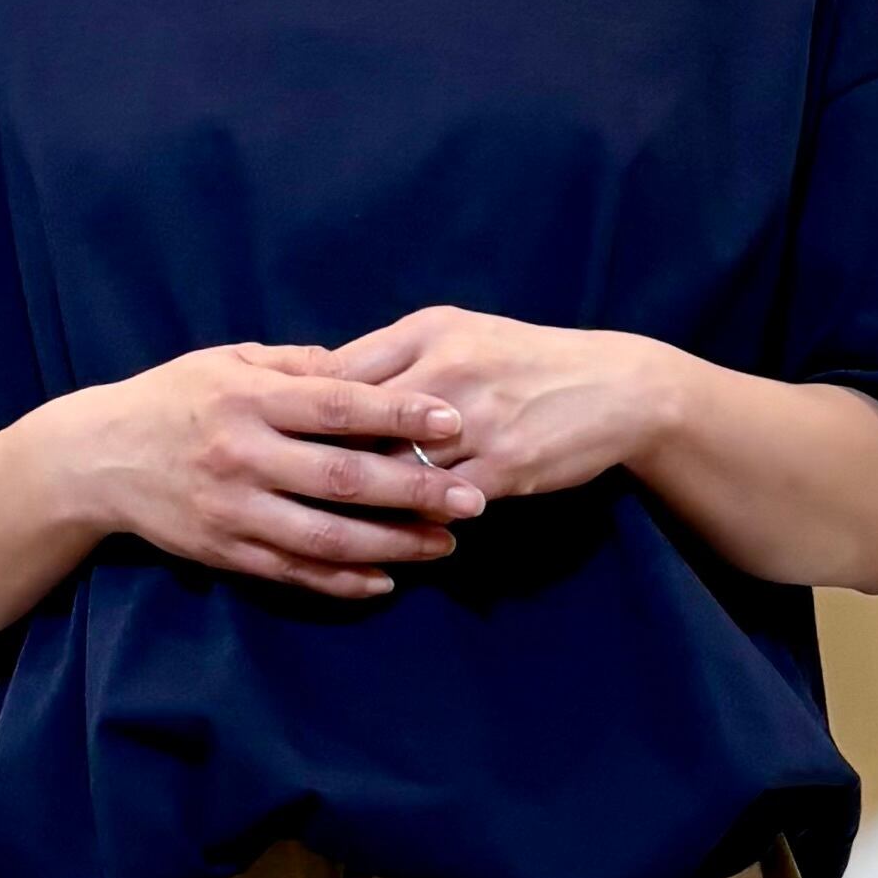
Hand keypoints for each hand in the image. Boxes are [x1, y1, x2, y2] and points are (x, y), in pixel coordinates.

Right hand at [49, 342, 486, 599]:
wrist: (97, 457)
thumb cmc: (172, 399)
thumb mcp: (225, 362)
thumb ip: (293, 366)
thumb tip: (357, 365)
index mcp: (250, 400)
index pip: (339, 407)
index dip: (399, 416)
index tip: (452, 422)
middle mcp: (244, 456)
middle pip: (343, 479)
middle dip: (414, 491)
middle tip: (471, 499)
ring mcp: (235, 510)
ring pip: (326, 535)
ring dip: (391, 545)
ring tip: (444, 546)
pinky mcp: (226, 551)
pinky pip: (294, 571)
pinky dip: (343, 579)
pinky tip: (386, 579)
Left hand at [254, 311, 678, 503]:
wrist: (613, 388)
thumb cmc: (526, 360)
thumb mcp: (460, 334)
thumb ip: (395, 355)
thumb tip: (325, 378)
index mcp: (430, 332)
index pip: (341, 372)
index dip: (297, 409)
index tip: (265, 437)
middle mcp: (446, 371)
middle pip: (356, 424)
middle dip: (311, 462)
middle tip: (269, 492)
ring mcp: (475, 422)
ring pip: (394, 471)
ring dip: (353, 504)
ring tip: (312, 527)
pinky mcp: (502, 467)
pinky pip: (439, 505)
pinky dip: (407, 526)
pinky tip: (380, 545)